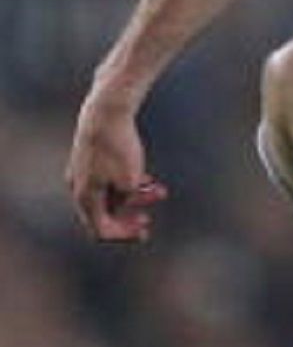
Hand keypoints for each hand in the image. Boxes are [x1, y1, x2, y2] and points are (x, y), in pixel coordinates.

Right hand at [67, 92, 168, 242]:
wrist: (107, 111)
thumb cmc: (118, 147)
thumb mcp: (129, 181)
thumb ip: (124, 200)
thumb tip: (120, 205)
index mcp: (85, 198)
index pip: (101, 230)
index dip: (124, 235)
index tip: (146, 229)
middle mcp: (78, 187)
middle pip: (103, 214)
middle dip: (128, 217)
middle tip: (148, 219)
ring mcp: (81, 172)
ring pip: (108, 194)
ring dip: (134, 197)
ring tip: (160, 190)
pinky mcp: (89, 158)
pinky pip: (107, 179)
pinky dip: (126, 183)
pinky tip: (146, 178)